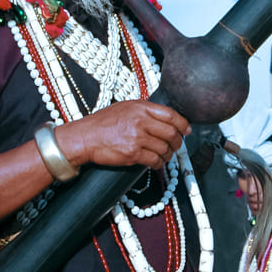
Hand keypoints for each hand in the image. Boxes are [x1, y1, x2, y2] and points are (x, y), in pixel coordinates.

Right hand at [55, 100, 189, 169]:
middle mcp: (141, 121)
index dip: (183, 124)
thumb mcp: (124, 108)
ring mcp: (137, 138)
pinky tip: (156, 163)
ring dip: (168, 155)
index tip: (186, 130)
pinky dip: (159, 163)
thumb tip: (164, 119)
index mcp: (140, 107)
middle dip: (177, 142)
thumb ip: (144, 111)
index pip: (171, 115)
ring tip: (165, 156)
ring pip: (165, 148)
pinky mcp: (133, 153)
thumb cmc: (102, 123)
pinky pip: (154, 160)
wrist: (85, 137)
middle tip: (176, 146)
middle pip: (171, 133)